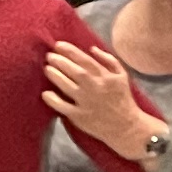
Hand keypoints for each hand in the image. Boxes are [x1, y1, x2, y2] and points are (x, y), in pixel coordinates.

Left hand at [43, 41, 160, 161]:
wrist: (126, 126)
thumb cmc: (123, 99)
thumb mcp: (122, 76)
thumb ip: (109, 60)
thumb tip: (92, 48)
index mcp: (105, 77)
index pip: (85, 60)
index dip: (70, 51)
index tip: (58, 45)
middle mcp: (95, 88)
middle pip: (75, 71)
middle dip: (60, 61)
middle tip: (49, 56)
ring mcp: (86, 102)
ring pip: (68, 86)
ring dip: (55, 76)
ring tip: (46, 68)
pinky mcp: (79, 117)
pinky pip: (63, 107)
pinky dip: (53, 100)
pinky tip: (45, 93)